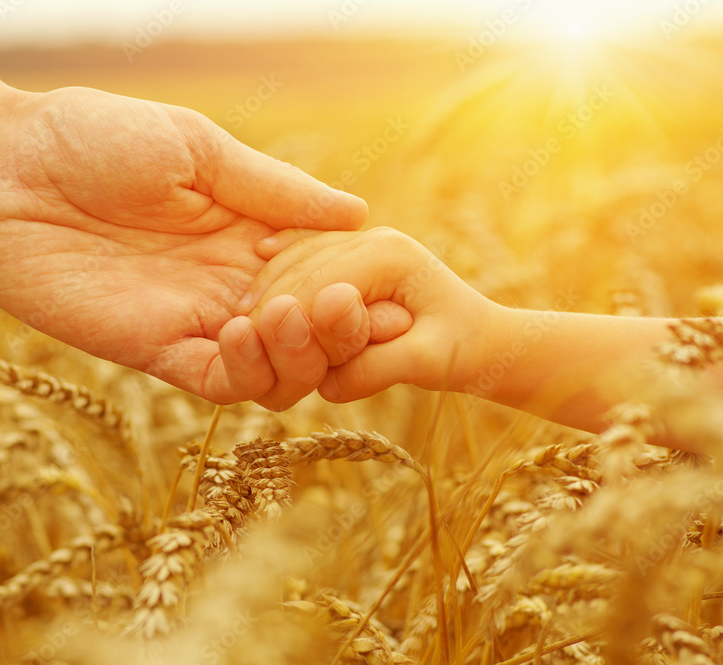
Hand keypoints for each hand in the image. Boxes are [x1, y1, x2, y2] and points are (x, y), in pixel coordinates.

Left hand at [0, 86, 371, 402]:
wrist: (1, 167)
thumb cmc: (92, 137)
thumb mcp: (196, 148)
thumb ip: (272, 189)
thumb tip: (358, 213)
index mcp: (250, 234)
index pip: (326, 277)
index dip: (362, 288)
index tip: (392, 288)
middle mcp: (232, 284)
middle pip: (312, 334)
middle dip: (343, 330)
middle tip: (352, 307)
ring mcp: (196, 321)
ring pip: (276, 370)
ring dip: (302, 355)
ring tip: (297, 314)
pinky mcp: (154, 349)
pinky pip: (220, 382)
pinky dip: (249, 371)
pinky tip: (247, 329)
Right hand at [235, 227, 502, 400]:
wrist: (488, 337)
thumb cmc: (465, 351)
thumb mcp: (428, 362)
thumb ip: (378, 369)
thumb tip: (328, 388)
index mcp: (392, 256)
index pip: (321, 284)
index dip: (286, 317)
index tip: (251, 345)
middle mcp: (375, 239)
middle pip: (303, 266)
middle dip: (269, 299)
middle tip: (235, 332)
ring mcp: (363, 241)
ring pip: (298, 256)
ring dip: (268, 285)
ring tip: (241, 322)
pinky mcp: (352, 253)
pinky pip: (304, 254)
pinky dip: (278, 268)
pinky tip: (254, 275)